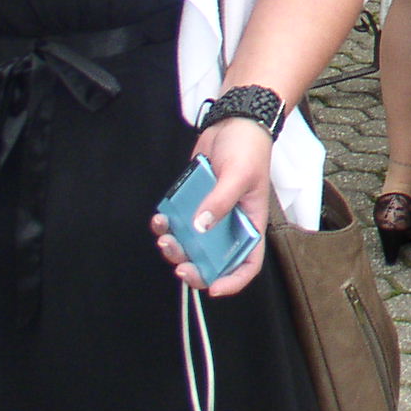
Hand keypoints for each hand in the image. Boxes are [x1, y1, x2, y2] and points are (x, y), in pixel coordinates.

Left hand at [151, 117, 272, 296]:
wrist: (233, 122)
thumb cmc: (248, 148)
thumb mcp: (239, 175)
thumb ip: (220, 201)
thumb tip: (200, 227)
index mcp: (250, 224)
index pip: (247, 263)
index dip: (233, 281)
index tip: (213, 288)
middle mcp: (229, 224)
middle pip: (214, 261)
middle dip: (194, 268)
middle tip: (180, 266)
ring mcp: (209, 214)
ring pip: (191, 245)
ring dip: (175, 247)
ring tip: (164, 235)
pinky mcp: (192, 202)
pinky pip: (177, 223)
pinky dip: (165, 225)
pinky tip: (160, 217)